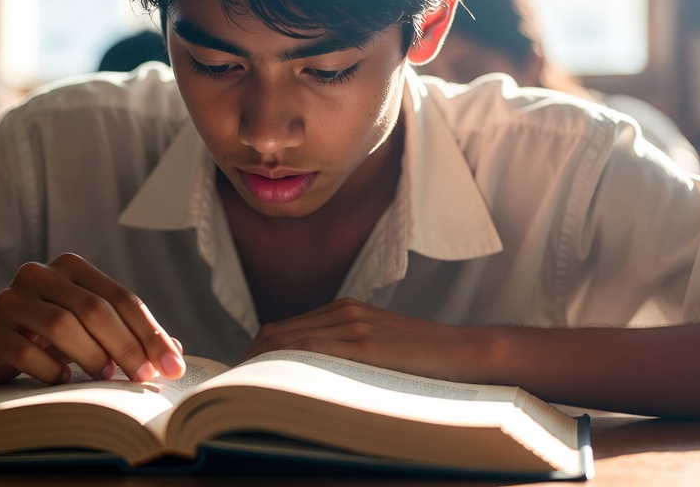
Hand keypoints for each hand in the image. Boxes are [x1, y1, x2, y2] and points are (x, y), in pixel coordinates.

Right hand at [0, 253, 184, 385]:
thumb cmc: (42, 333)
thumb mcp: (85, 327)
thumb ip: (126, 334)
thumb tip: (175, 353)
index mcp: (71, 268)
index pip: (121, 298)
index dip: (150, 333)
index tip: (173, 364)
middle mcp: (40, 275)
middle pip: (94, 309)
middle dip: (127, 346)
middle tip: (145, 377)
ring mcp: (11, 300)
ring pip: (61, 325)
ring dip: (91, 356)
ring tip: (107, 378)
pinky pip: (25, 350)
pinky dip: (49, 368)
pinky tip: (62, 380)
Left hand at [245, 298, 471, 381]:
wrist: (463, 352)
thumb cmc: (424, 358)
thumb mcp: (378, 344)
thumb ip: (345, 350)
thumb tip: (306, 375)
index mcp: (344, 310)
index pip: (284, 328)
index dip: (257, 351)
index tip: (242, 374)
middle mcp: (344, 312)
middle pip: (278, 333)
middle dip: (251, 359)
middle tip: (236, 386)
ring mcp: (354, 326)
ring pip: (290, 342)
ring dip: (263, 365)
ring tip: (247, 389)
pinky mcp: (366, 345)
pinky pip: (314, 352)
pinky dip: (288, 365)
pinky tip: (276, 384)